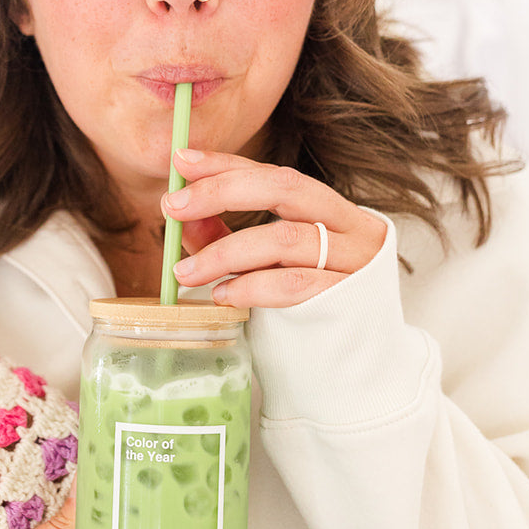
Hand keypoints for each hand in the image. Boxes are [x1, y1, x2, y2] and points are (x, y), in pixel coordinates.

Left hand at [164, 149, 387, 308]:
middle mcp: (352, 228)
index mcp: (332, 211)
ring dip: (224, 252)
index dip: (228, 163)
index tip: (182, 160)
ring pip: (284, 238)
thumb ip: (226, 237)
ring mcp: (356, 262)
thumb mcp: (264, 267)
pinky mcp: (349, 299)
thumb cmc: (307, 312)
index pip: (276, 174)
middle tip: (172, 205)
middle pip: (285, 188)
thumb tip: (182, 213)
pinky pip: (292, 284)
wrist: (355, 369)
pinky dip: (250, 287)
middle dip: (222, 192)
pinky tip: (223, 296)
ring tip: (185, 271)